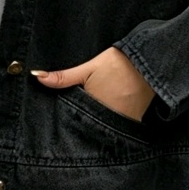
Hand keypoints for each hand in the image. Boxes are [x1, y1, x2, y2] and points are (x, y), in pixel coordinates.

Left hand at [33, 47, 156, 121]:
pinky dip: (111, 122)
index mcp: (93, 108)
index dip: (66, 120)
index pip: (74, 120)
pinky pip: (117, 125)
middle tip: (75, 121)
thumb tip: (37, 76)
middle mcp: (107, 120)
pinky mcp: (134, 120)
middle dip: (81, 124)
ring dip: (96, 124)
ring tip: (93, 115)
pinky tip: (109, 113)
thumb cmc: (119, 64)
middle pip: (88, 126)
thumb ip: (64, 77)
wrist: (151, 62)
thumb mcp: (89, 68)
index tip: (59, 125)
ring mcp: (122, 121)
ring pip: (102, 126)